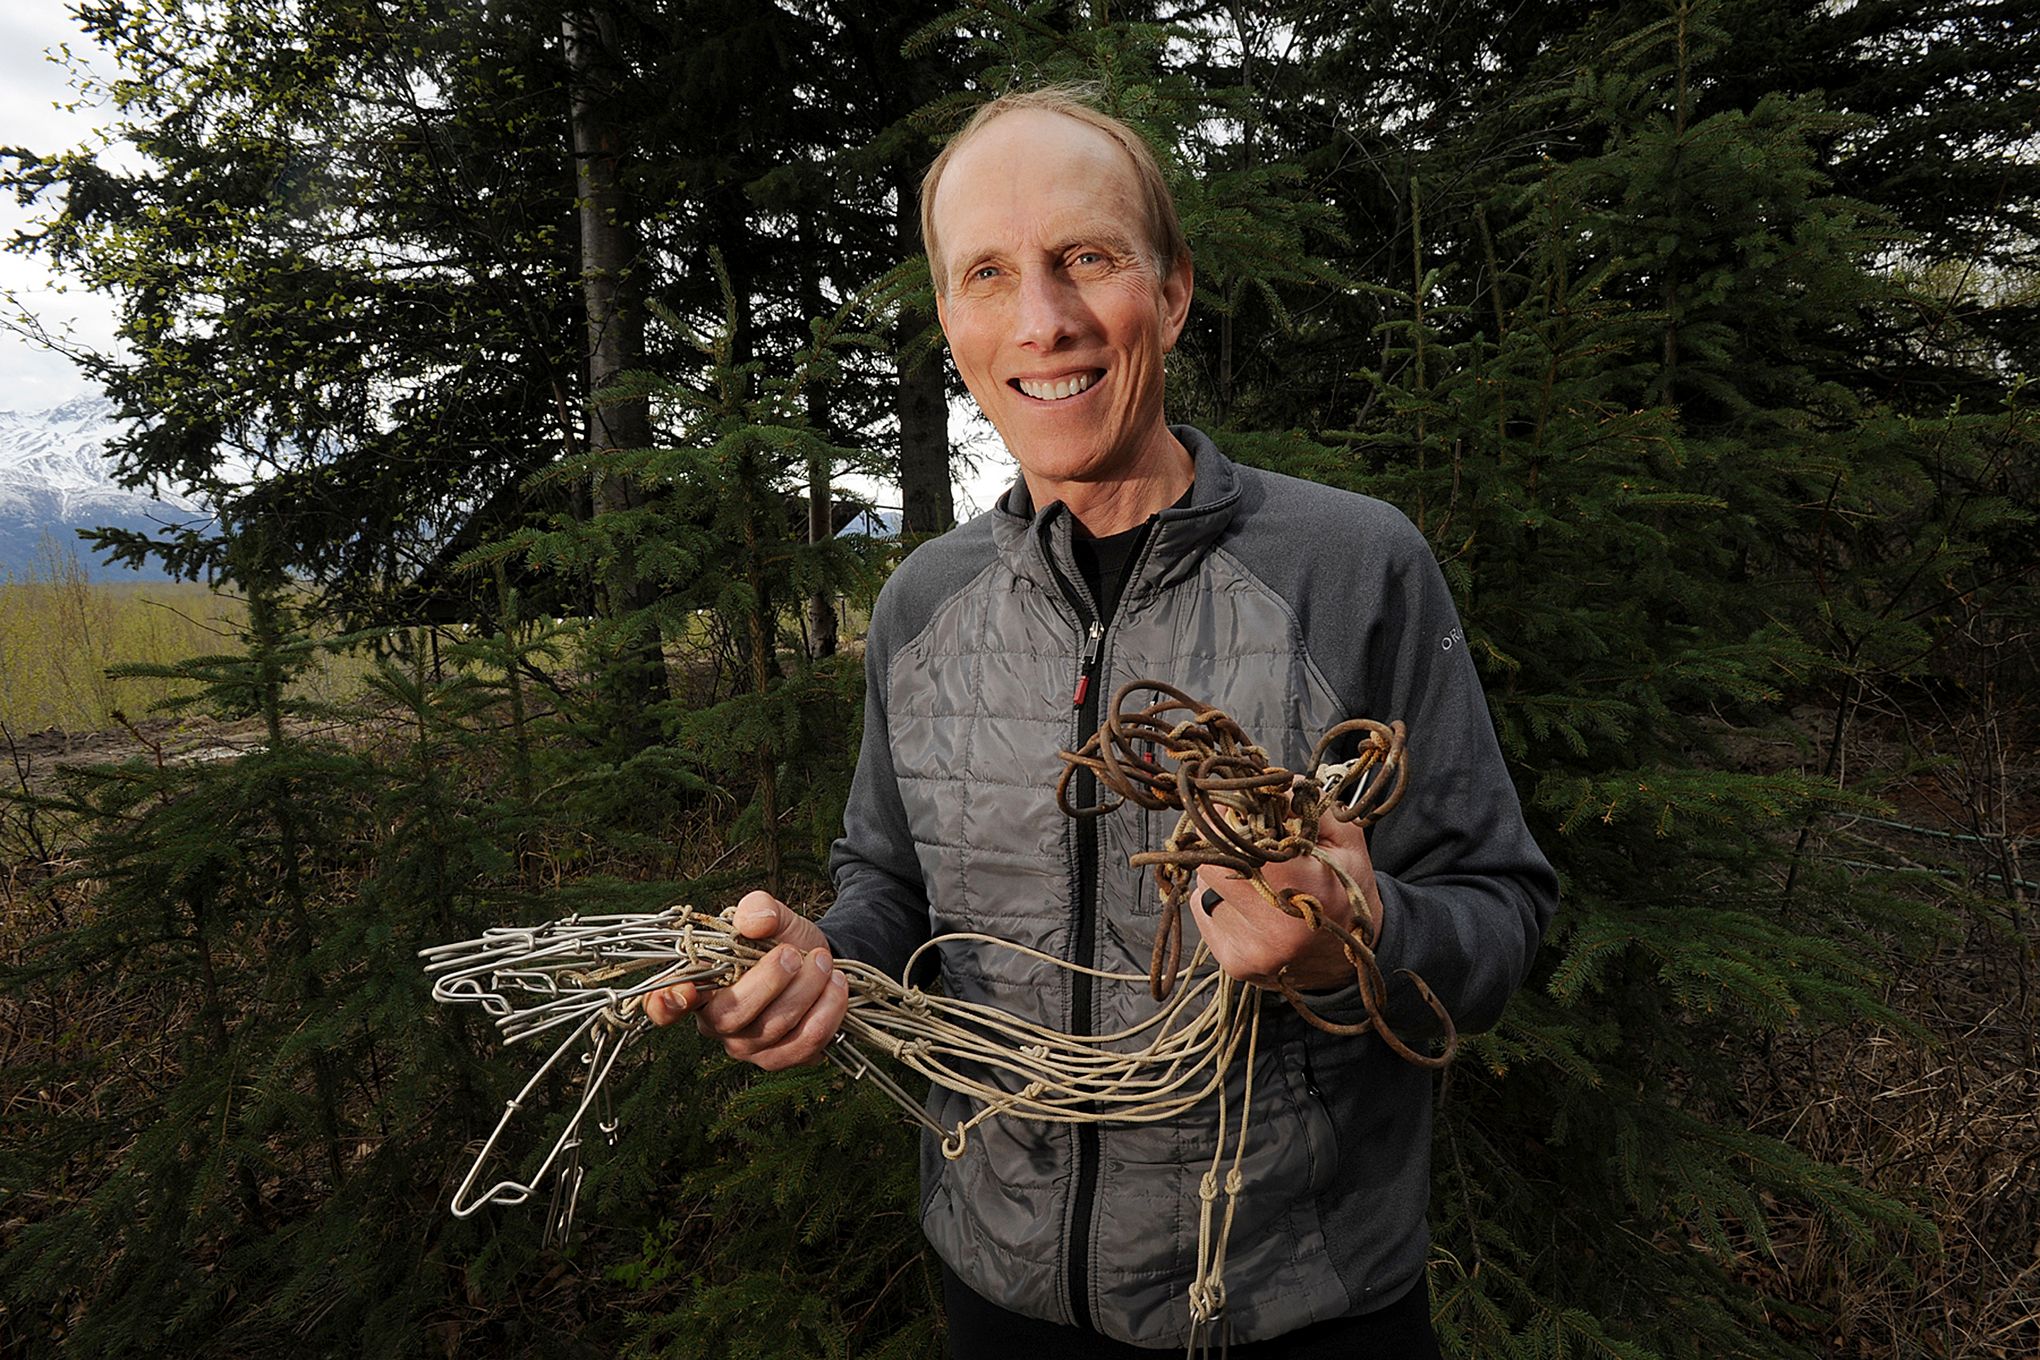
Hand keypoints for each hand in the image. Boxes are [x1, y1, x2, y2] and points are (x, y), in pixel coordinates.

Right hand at [645, 890, 848, 1069]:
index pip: (665, 1007)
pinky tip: (836, 985)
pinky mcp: (784, 1059)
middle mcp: (718, 1025)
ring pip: (773, 1030)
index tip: (683, 992)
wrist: (823, 963)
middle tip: (795, 954)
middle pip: (731, 1016)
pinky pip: (805, 1045)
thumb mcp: (773, 916)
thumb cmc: (783, 942)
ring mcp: (750, 1048)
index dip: (665, 1005)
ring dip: (806, 991)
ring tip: (824, 961)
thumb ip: (759, 908)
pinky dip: (827, 1011)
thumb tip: (754, 921)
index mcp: (700, 988)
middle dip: (769, 982)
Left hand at [1191, 810, 1384, 990]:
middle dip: (1223, 842)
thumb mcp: (1345, 839)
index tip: (1238, 805)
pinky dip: (1220, 899)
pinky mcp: (1232, 964)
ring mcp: (1249, 951)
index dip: (1229, 815)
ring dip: (1225, 872)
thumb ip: (1306, 803)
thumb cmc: (1348, 891)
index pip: (1235, 841)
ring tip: (1258, 878)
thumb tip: (1260, 782)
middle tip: (1244, 835)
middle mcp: (1272, 930)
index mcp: (1305, 893)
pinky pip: (1204, 912)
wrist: (1349, 959)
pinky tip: (1251, 904)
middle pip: (1212, 863)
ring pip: (1205, 887)